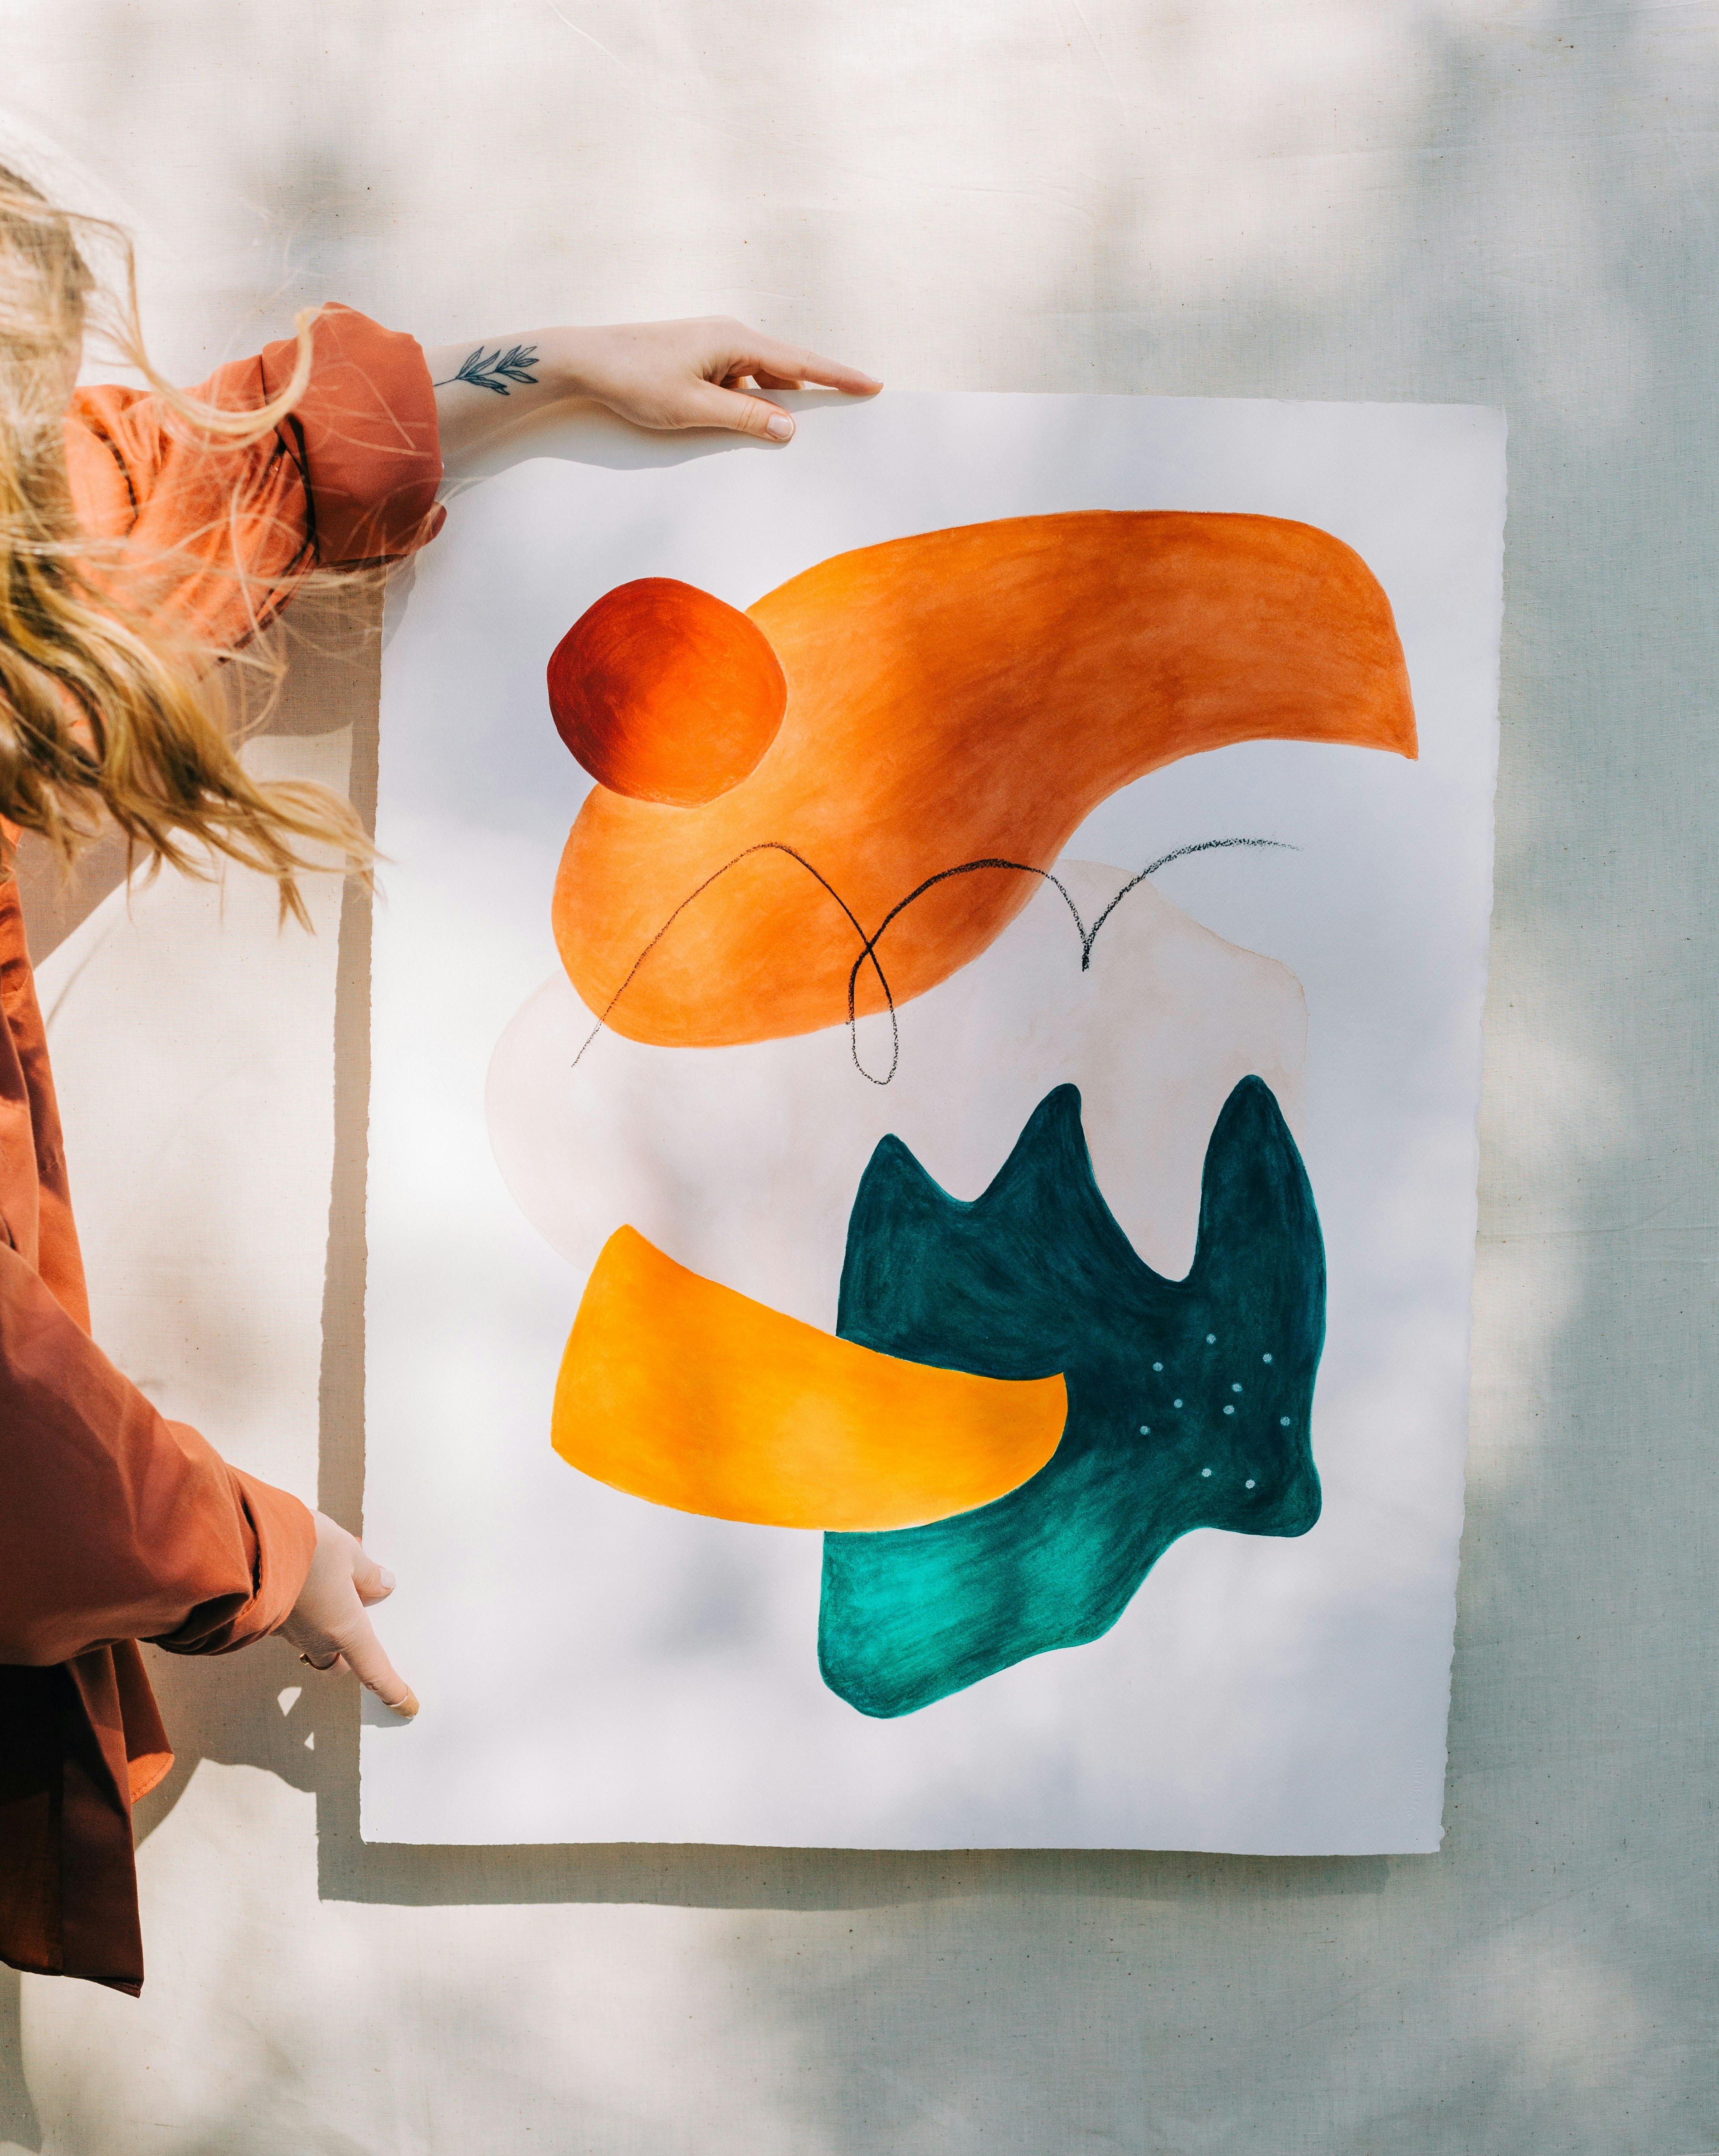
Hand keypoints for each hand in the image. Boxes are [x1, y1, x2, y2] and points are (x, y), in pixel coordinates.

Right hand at [279, 1510, 417, 1717]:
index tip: (408, 1707)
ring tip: (342, 1590)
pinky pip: (295, 1625)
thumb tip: (384, 1585)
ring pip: (313, 1646)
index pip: (374, 1671)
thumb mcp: (347, 1552)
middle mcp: (315, 1638)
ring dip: (328, 1630)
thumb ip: (368, 1573)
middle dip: (352, 1656)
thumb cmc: (303, 1548)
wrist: (245, 1543)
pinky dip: (308, 1612)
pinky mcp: (269, 1616)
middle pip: (339, 1663)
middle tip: (366, 1628)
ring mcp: (288, 1631)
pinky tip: (314, 1580)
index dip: (392, 1691)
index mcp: (344, 1629)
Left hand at [556, 316, 880, 441]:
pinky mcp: (700, 358)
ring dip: (774, 402)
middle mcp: (730, 336)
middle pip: (786, 366)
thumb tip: (789, 426)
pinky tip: (747, 423)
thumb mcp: (694, 408)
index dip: (838, 375)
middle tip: (850, 404)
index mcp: (735, 341)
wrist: (587, 359)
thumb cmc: (636, 379)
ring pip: (761, 377)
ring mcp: (714, 346)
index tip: (872, 383)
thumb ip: (744, 418)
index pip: (800, 361)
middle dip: (816, 387)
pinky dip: (750, 401)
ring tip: (792, 430)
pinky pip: (739, 380)